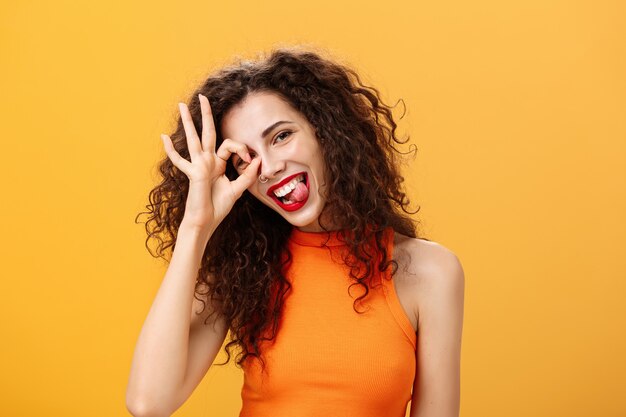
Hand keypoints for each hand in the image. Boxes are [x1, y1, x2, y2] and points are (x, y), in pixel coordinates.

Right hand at [160, 94, 260, 229]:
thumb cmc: (218, 207)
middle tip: (203, 97)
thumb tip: (256, 159)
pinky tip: (163, 137)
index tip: (249, 158)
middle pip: (207, 132)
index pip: (229, 145)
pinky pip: (180, 160)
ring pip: (193, 139)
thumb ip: (247, 175)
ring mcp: (198, 166)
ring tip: (181, 105)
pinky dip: (171, 150)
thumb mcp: (237, 190)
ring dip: (188, 121)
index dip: (241, 148)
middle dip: (206, 114)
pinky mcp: (193, 173)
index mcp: (217, 164)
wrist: (206, 222)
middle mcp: (206, 161)